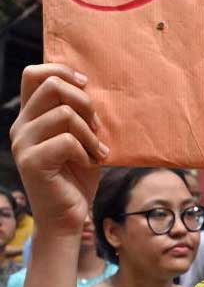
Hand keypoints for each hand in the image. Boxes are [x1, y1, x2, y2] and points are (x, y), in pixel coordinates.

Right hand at [10, 64, 106, 238]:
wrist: (69, 216)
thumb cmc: (78, 175)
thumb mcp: (81, 137)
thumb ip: (79, 113)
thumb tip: (92, 85)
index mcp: (31, 116)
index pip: (34, 74)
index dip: (62, 70)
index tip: (85, 84)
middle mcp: (21, 126)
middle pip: (52, 86)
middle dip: (84, 101)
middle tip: (97, 126)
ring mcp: (23, 143)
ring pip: (64, 113)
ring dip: (90, 132)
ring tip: (96, 150)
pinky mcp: (32, 161)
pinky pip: (67, 140)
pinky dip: (86, 151)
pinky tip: (89, 163)